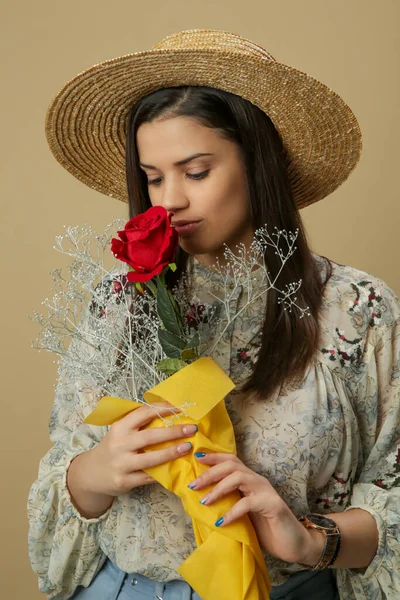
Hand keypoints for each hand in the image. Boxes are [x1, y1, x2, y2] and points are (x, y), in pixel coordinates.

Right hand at [86, 402, 197, 494]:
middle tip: (192, 428)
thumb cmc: (113, 447)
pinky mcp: (124, 481)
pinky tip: (177, 468)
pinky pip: (148, 477)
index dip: (164, 409)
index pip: (144, 413)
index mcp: (120, 427)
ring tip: (187, 447)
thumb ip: (139, 424)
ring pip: (151, 459)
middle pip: (150, 436)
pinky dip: (163, 472)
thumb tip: (171, 414)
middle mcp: (120, 444)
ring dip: (171, 453)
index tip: (181, 407)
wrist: (91, 473)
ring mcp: (122, 464)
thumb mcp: (120, 431)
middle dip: (173, 431)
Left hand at [188, 452, 321, 564]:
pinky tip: (221, 522)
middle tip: (193, 485)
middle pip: (232, 465)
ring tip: (205, 501)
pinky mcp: (273, 505)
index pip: (231, 460)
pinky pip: (248, 503)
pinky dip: (232, 511)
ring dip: (219, 488)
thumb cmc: (266, 530)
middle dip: (210, 472)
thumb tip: (201, 501)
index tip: (196, 457)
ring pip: (239, 477)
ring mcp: (266, 491)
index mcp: (250, 480)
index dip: (214, 456)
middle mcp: (258, 481)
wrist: (294, 545)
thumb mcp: (242, 514)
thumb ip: (228, 504)